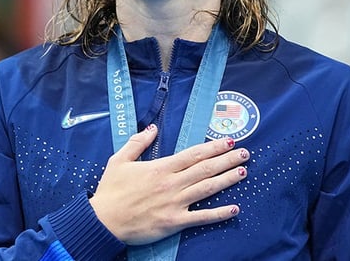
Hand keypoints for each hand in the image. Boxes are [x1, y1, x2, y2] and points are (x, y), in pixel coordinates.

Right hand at [89, 124, 248, 244]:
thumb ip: (138, 142)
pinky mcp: (174, 222)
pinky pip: (201, 217)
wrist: (104, 220)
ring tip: (243, 172)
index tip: (228, 141)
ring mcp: (175, 203)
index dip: (214, 147)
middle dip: (227, 159)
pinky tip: (234, 209)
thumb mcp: (120, 160)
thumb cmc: (111, 191)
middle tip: (245, 153)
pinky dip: (219, 213)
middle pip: (205, 169)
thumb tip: (153, 128)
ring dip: (227, 180)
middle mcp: (172, 183)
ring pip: (207, 188)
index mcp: (161, 167)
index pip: (194, 154)